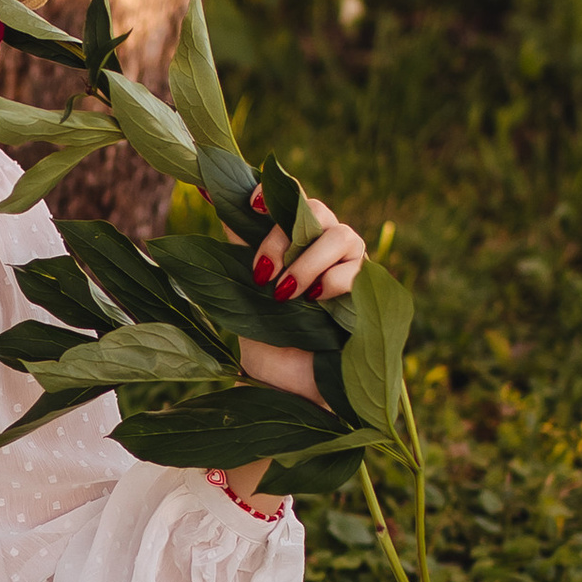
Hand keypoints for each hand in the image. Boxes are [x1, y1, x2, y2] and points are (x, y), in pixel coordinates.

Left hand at [235, 184, 367, 406]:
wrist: (288, 388)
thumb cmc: (268, 342)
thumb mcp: (242, 292)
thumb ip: (238, 247)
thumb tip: (212, 192)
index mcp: (294, 244)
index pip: (290, 201)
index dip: (274, 193)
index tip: (251, 202)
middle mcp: (323, 249)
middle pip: (314, 210)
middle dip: (283, 236)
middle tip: (262, 274)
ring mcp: (349, 267)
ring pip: (340, 234)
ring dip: (307, 262)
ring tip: (286, 294)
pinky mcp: (369, 292)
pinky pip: (355, 269)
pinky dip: (331, 282)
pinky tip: (315, 303)